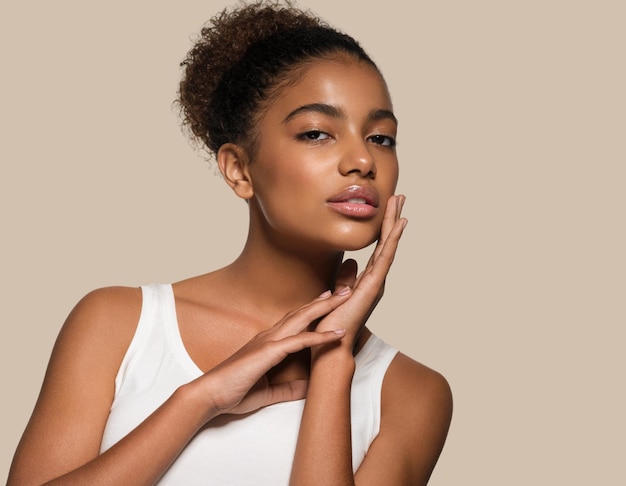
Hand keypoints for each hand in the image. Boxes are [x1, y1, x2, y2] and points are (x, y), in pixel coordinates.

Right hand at [193, 290, 350, 416]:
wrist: (210, 395)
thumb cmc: (233, 392)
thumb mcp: (268, 392)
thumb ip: (288, 389)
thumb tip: (307, 389)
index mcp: (267, 343)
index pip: (294, 321)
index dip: (312, 309)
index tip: (328, 298)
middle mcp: (269, 336)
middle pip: (301, 313)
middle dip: (324, 301)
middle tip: (344, 290)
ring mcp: (268, 341)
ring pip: (302, 319)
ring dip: (325, 308)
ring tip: (344, 298)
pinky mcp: (268, 352)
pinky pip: (299, 341)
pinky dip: (319, 336)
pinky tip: (336, 333)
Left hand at [316, 194, 406, 348]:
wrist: (331, 347)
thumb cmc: (332, 325)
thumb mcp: (336, 294)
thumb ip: (345, 278)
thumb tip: (349, 262)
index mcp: (366, 281)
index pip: (377, 248)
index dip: (383, 228)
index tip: (388, 208)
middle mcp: (375, 280)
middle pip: (386, 243)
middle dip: (392, 218)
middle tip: (400, 195)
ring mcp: (376, 282)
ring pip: (388, 246)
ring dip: (394, 223)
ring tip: (401, 202)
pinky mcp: (372, 286)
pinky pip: (384, 258)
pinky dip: (392, 240)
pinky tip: (399, 225)